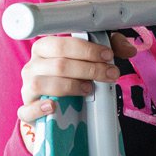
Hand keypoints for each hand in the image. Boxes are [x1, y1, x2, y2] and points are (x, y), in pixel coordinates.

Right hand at [16, 32, 136, 148]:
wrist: (59, 108)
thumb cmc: (73, 77)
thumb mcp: (91, 61)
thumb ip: (110, 49)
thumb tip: (129, 49)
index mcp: (44, 49)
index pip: (61, 44)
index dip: (86, 49)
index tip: (108, 55)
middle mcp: (32, 66)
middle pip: (58, 64)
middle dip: (89, 69)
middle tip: (111, 74)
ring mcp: (27, 89)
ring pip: (42, 83)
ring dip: (70, 86)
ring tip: (89, 89)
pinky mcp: (26, 110)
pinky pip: (26, 110)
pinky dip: (39, 108)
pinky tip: (53, 107)